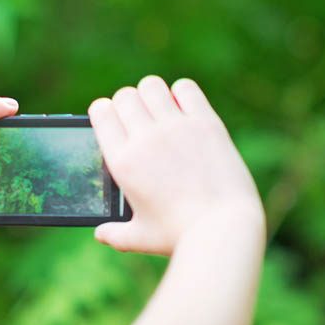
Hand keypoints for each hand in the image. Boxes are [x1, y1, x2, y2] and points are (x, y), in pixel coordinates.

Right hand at [88, 76, 263, 254]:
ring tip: (161, 112)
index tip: (113, 120)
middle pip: (125, 95)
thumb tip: (100, 234)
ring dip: (152, 95)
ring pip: (151, 85)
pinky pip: (185, 88)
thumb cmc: (179, 236)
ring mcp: (176, 128)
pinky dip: (181, 94)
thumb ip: (115, 234)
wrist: (223, 229)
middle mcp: (145, 139)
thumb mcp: (140, 238)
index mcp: (123, 162)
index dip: (104, 112)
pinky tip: (185, 111)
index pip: (101, 111)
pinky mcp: (206, 123)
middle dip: (127, 104)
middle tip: (139, 120)